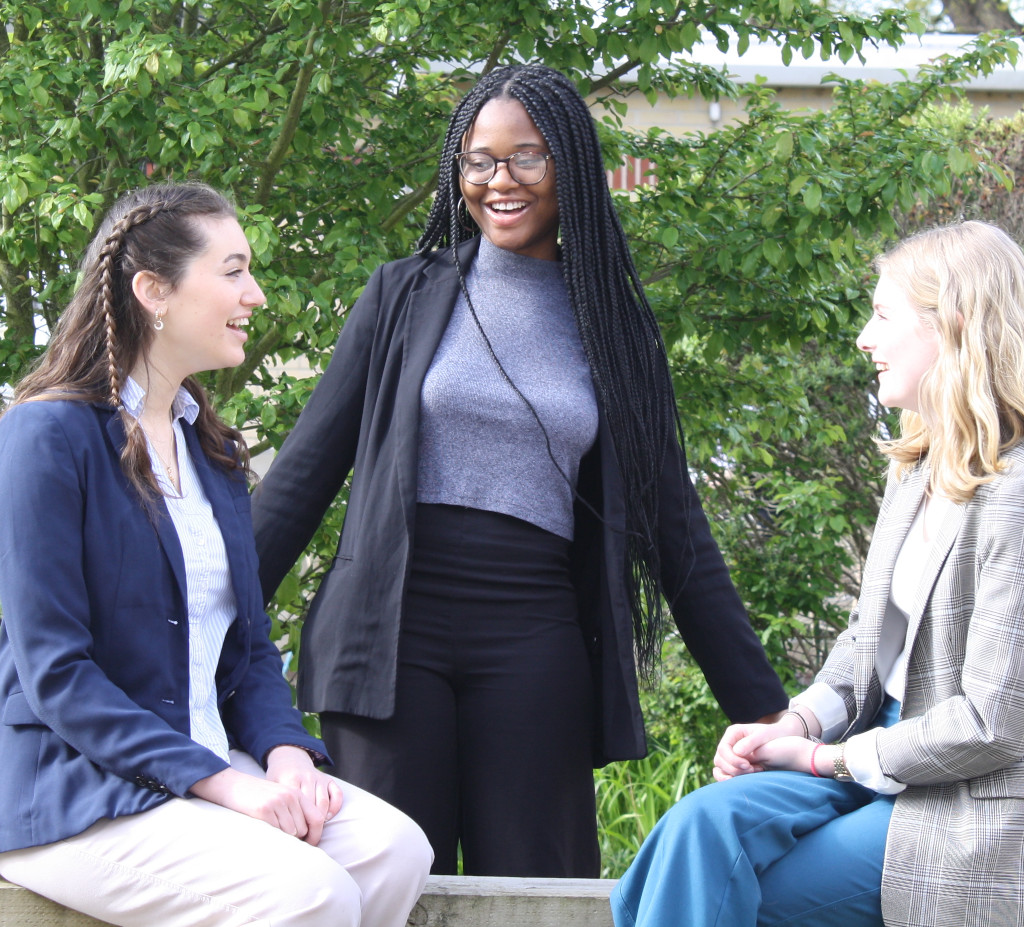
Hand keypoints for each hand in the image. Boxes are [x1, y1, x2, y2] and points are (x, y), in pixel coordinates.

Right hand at [189, 766, 323, 841]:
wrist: (233, 785)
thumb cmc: (257, 797)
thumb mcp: (280, 798)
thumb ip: (294, 812)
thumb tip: (306, 837)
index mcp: (297, 794)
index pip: (317, 818)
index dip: (315, 836)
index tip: (309, 846)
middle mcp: (291, 796)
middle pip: (303, 830)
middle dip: (295, 839)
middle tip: (280, 838)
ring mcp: (278, 802)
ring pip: (290, 833)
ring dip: (281, 837)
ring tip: (269, 830)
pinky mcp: (264, 810)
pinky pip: (275, 832)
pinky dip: (270, 836)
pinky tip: (262, 828)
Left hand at [265, 745, 343, 845]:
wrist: (288, 759)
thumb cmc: (277, 780)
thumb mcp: (271, 789)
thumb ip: (274, 805)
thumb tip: (273, 832)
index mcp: (291, 780)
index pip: (296, 809)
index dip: (296, 827)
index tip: (294, 841)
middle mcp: (307, 778)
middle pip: (311, 808)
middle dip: (309, 828)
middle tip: (305, 841)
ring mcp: (319, 778)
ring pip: (323, 803)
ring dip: (320, 821)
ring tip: (313, 833)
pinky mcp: (329, 779)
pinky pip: (337, 795)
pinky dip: (334, 808)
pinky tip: (327, 818)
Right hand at [712, 712, 808, 780]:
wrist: (783, 741)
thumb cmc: (774, 735)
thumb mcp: (764, 735)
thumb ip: (751, 742)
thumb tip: (736, 752)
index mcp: (733, 733)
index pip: (723, 749)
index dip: (732, 759)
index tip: (748, 765)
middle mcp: (728, 743)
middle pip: (719, 759)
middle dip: (733, 768)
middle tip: (752, 770)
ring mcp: (730, 754)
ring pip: (720, 768)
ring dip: (733, 774)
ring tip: (752, 774)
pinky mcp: (734, 764)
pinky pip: (724, 774)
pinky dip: (730, 779)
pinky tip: (742, 781)